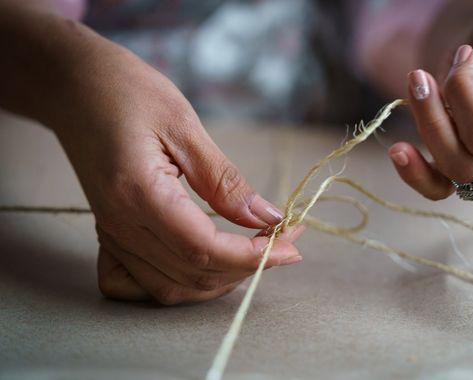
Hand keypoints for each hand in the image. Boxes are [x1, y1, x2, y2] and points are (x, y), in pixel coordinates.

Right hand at [55, 40, 303, 303]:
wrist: (72, 85)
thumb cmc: (125, 91)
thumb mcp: (184, 125)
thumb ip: (225, 180)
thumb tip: (267, 218)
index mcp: (139, 194)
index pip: (204, 249)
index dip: (253, 256)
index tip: (290, 244)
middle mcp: (120, 225)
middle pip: (192, 274)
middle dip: (248, 267)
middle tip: (284, 240)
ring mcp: (112, 233)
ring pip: (171, 288)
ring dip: (221, 278)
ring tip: (256, 251)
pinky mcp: (111, 233)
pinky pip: (143, 283)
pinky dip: (182, 283)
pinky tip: (205, 263)